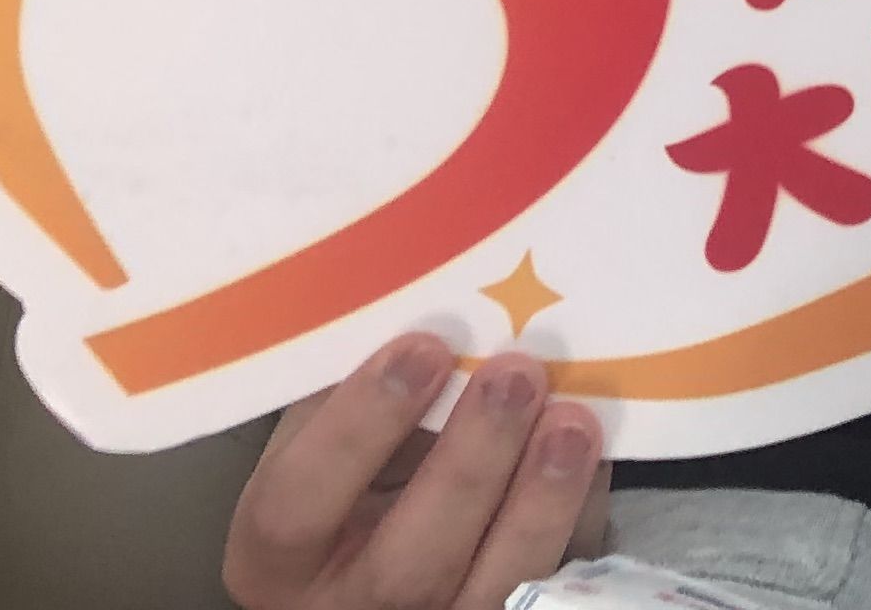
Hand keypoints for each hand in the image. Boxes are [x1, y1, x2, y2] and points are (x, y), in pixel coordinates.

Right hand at [224, 334, 610, 609]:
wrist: (379, 562)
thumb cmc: (344, 483)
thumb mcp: (318, 443)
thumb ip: (350, 390)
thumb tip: (417, 292)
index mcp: (278, 556)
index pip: (299, 504)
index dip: (360, 427)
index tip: (424, 348)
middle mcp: (346, 608)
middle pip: (406, 561)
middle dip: (470, 463)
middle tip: (516, 374)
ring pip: (487, 590)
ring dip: (538, 501)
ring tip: (571, 422)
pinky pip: (544, 588)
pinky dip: (576, 521)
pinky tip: (593, 462)